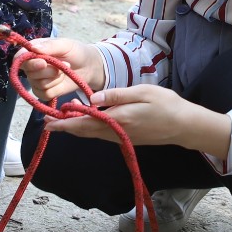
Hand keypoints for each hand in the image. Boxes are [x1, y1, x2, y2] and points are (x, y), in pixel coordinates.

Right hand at [18, 36, 105, 100]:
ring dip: (55, 79)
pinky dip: (56, 89)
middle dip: (49, 71)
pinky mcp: (43, 92)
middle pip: (30, 73)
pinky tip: (62, 81)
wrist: (88, 67)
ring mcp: (36, 80)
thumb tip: (34, 48)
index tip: (43, 63)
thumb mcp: (65, 44)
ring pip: (38, 84)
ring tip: (64, 71)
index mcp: (33, 50)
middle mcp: (31, 66)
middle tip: (64, 65)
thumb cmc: (76, 52)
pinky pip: (44, 94)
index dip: (28, 62)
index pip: (19, 57)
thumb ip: (50, 46)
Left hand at [45, 82, 211, 146]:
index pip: (86, 122)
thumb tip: (92, 98)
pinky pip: (102, 135)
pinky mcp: (126, 139)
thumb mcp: (143, 92)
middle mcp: (117, 132)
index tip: (48, 122)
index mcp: (119, 119)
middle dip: (65, 127)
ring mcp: (122, 138)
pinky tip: (85, 122)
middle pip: (85, 131)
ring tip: (60, 121)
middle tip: (46, 123)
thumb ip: (116, 95)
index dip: (65, 123)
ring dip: (75, 128)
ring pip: (92, 134)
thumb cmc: (167, 105)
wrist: (185, 126)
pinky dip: (88, 129)